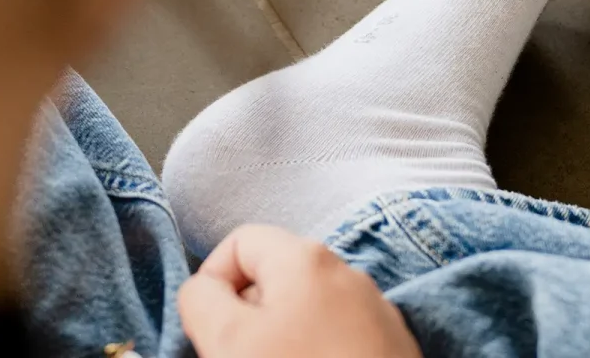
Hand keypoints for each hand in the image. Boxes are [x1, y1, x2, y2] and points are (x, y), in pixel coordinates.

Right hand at [178, 224, 422, 357]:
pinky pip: (335, 336)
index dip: (213, 282)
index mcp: (306, 257)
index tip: (211, 328)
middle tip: (242, 356)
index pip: (239, 242)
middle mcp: (346, 272)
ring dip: (280, 338)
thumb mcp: (229, 340)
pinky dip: (315, 352)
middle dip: (248, 317)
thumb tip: (203, 289)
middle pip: (273, 278)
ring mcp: (374, 310)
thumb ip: (201, 300)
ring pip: (304, 312)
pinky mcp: (389, 345)